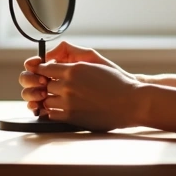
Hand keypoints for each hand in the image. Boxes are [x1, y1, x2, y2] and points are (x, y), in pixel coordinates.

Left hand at [29, 61, 144, 130]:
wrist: (131, 102)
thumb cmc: (117, 82)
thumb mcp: (96, 63)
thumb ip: (77, 59)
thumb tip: (62, 58)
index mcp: (74, 69)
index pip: (45, 68)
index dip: (45, 71)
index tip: (47, 73)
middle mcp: (68, 85)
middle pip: (44, 84)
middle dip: (49, 85)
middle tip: (58, 87)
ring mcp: (68, 102)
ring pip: (46, 100)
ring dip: (52, 99)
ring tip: (63, 99)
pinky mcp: (71, 117)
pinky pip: (52, 114)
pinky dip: (55, 111)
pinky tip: (65, 109)